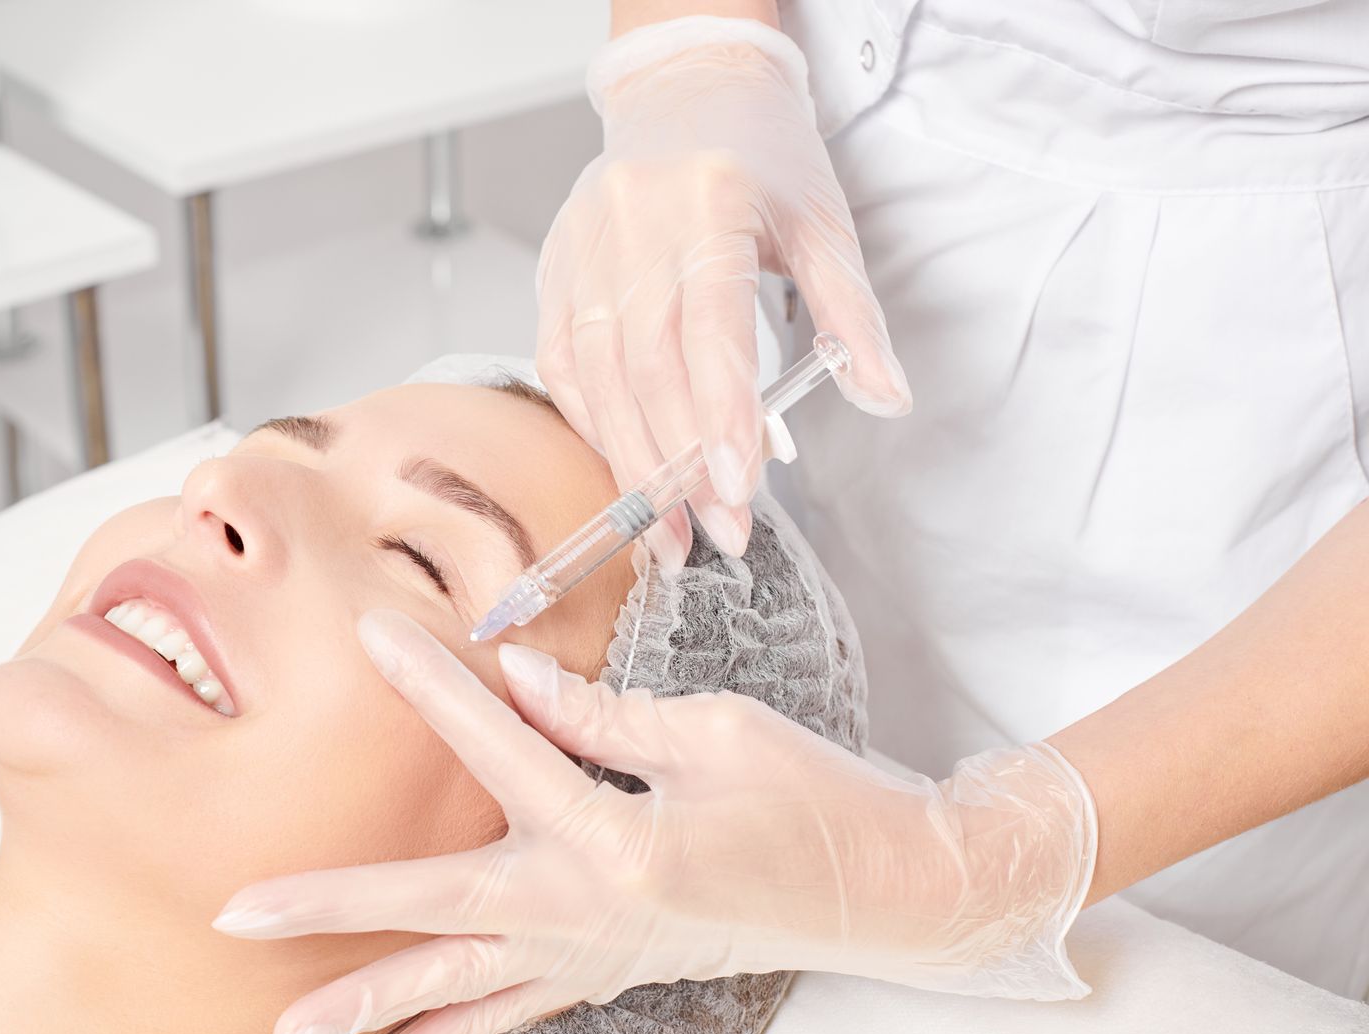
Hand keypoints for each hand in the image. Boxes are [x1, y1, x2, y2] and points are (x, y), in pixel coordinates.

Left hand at [214, 610, 1094, 1033]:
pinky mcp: (607, 977)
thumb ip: (602, 717)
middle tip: (239, 914)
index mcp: (618, 838)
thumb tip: (512, 677)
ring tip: (284, 1032)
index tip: (369, 635)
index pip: (501, 748)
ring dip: (367, 1006)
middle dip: (332, 909)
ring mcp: (594, 958)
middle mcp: (590, 913)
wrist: (886, 893)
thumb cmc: (815, 799)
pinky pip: (512, 1015)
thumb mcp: (716, 733)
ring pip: (459, 986)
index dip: (434, 685)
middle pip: (436, 906)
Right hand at [537, 18, 909, 563]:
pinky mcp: (555, 276)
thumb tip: (885, 398)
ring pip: (597, 380)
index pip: (708, 331)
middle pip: (649, 369)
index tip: (739, 490)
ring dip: (633, 464)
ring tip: (670, 534)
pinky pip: (565, 370)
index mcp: (706, 206)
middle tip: (720, 533)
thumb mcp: (825, 225)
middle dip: (681, 466)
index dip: (719, 418)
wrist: (686, 90)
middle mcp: (631, 228)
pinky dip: (597, 428)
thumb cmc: (760, 156)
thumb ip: (852, 318)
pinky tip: (628, 472)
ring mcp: (582, 254)